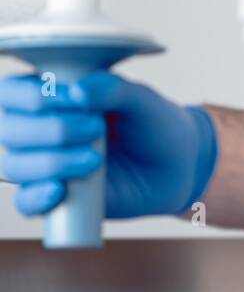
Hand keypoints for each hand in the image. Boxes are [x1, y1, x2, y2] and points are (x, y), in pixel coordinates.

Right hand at [0, 71, 217, 218]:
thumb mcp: (141, 100)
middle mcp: (40, 130)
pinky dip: (35, 197)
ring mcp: (46, 165)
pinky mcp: (58, 197)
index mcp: (51, 97)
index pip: (12, 92)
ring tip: (96, 159)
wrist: (180, 166)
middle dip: (52, 129)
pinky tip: (59, 190)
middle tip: (97, 128)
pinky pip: (26, 203)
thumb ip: (112, 88)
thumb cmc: (154, 125)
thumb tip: (78, 92)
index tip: (72, 99)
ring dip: (51, 162)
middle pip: (11, 129)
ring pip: (16, 166)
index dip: (31, 96)